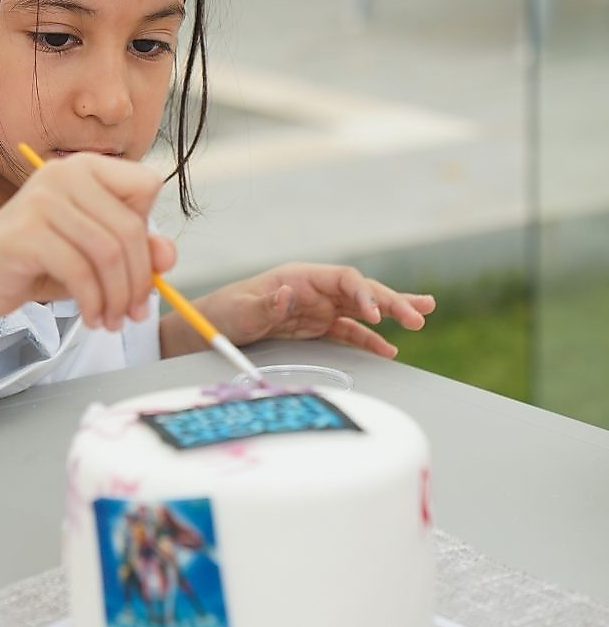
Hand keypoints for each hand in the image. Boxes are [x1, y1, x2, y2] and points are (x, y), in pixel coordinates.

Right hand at [0, 153, 174, 328]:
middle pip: (130, 228)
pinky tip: (91, 317)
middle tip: (134, 313)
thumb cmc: (36, 260)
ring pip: (108, 253)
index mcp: (86, 168)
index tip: (143, 270)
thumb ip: (135, 250)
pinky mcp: (26, 232)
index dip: (150, 232)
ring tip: (111, 320)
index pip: (147, 186)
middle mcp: (65, 173)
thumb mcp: (94, 254)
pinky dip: (92, 302)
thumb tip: (167, 257)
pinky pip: (79, 271)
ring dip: (116, 297)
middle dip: (138, 280)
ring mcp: (43, 199)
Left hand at [163, 262, 433, 358]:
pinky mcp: (313, 326)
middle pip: (360, 291)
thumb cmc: (221, 315)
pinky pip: (348, 331)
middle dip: (390, 301)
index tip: (377, 314)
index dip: (364, 293)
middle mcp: (312, 289)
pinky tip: (390, 349)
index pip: (343, 279)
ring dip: (390, 313)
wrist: (205, 329)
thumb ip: (265, 304)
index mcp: (299, 277)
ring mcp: (315, 307)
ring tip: (421, 317)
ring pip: (361, 308)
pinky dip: (369, 339)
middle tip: (419, 315)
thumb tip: (289, 293)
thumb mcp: (239, 310)